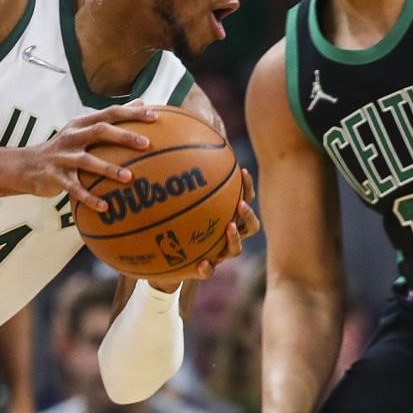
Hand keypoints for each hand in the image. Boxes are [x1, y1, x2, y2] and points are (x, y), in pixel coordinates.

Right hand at [13, 104, 156, 212]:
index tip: (155, 117)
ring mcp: (63, 156)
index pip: (110, 113)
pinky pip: (74, 188)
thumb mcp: (83, 130)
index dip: (132, 113)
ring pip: (87, 161)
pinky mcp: (55, 176)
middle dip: (123, 136)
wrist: (26, 166)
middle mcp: (72, 136)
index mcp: (82, 124)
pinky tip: (105, 207)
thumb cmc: (65, 148)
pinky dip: (89, 198)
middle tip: (146, 144)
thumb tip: (142, 102)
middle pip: (100, 131)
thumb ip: (110, 119)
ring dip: (109, 169)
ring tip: (129, 178)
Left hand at [149, 169, 261, 287]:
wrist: (162, 263)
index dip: (247, 187)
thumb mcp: (174, 199)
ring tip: (229, 227)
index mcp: (225, 217)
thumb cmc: (171, 226)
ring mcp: (218, 254)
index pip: (244, 200)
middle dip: (248, 215)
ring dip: (235, 239)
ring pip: (236, 249)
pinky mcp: (203, 270)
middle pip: (250, 226)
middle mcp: (226, 236)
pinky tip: (202, 263)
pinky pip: (209, 272)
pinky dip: (207, 268)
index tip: (242, 171)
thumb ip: (184, 173)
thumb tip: (187, 140)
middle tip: (240, 204)